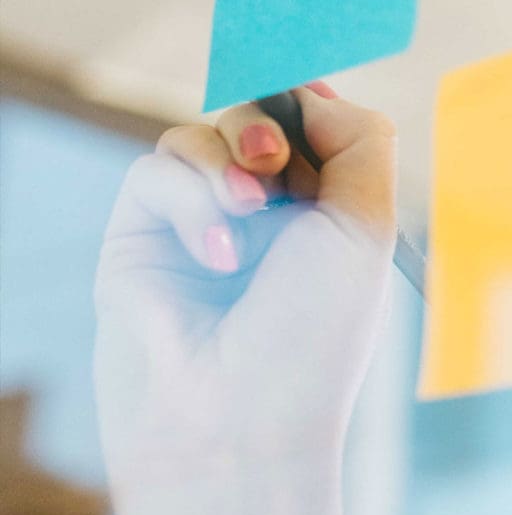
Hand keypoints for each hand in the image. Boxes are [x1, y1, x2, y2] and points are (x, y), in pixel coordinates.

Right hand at [92, 83, 398, 497]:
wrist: (236, 422)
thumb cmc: (314, 336)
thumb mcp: (367, 227)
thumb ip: (360, 142)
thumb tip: (315, 92)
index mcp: (330, 217)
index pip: (315, 126)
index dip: (310, 102)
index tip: (311, 96)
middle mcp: (268, 220)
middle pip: (256, 118)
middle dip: (267, 124)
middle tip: (274, 162)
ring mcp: (202, 228)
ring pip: (201, 136)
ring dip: (227, 160)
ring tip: (247, 208)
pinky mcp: (141, 240)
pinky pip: (156, 172)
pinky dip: (189, 198)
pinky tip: (216, 256)